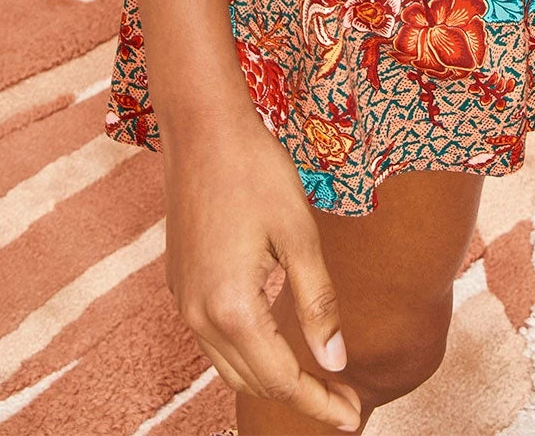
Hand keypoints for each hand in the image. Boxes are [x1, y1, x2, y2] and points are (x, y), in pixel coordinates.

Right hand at [162, 101, 361, 430]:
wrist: (202, 128)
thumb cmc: (256, 171)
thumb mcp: (299, 235)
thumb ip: (317, 304)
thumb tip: (334, 361)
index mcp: (232, 308)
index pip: (282, 379)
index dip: (320, 403)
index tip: (354, 417)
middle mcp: (200, 315)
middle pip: (255, 381)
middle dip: (302, 397)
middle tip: (347, 402)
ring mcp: (184, 301)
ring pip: (231, 367)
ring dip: (273, 380)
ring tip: (317, 382)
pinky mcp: (180, 285)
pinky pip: (215, 341)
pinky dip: (248, 354)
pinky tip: (276, 345)